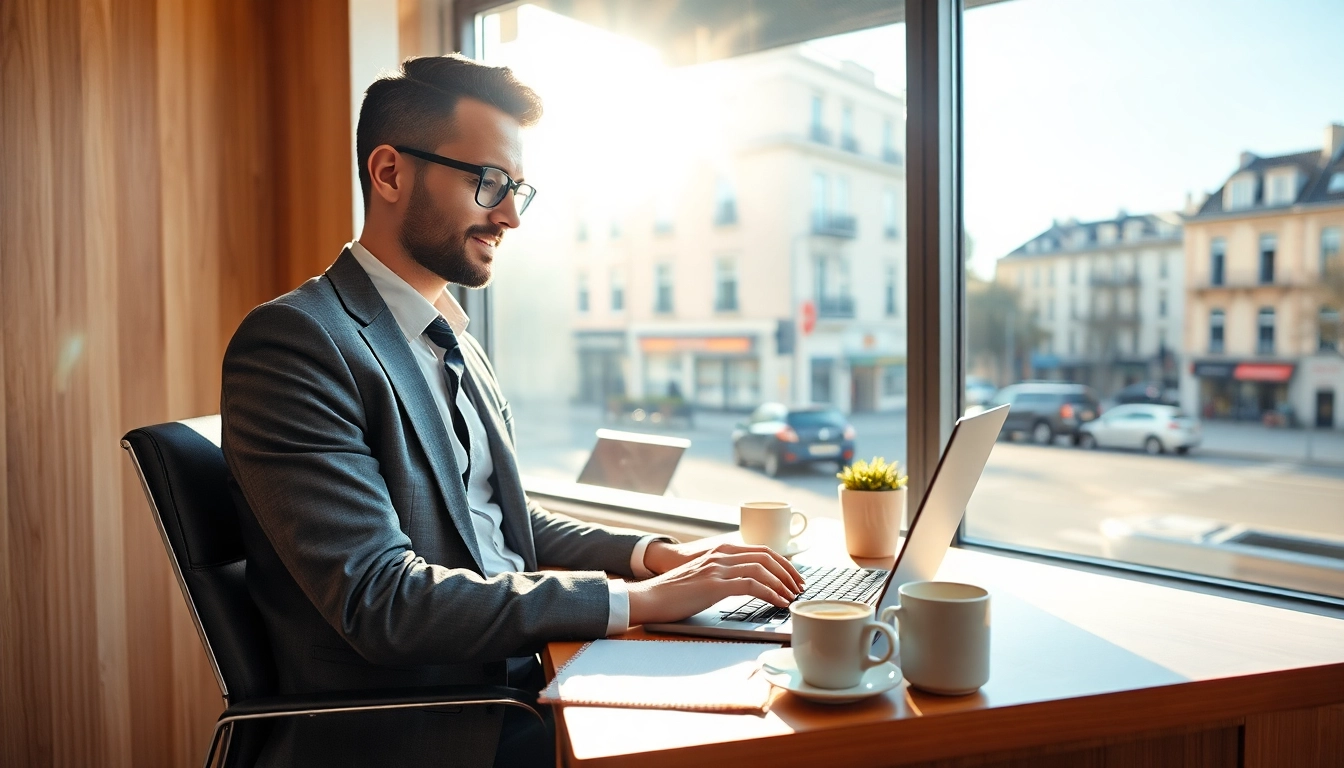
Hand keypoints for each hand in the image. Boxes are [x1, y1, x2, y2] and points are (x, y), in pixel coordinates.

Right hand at [627, 544, 805, 626]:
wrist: (649, 598)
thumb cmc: (673, 593)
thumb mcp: (703, 578)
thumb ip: (722, 576)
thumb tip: (747, 586)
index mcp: (720, 551)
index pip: (761, 550)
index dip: (782, 563)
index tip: (794, 577)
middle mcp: (721, 555)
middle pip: (766, 556)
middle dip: (788, 571)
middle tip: (801, 587)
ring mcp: (718, 568)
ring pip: (762, 569)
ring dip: (783, 583)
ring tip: (793, 597)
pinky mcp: (715, 585)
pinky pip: (752, 585)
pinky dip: (771, 593)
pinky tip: (779, 603)